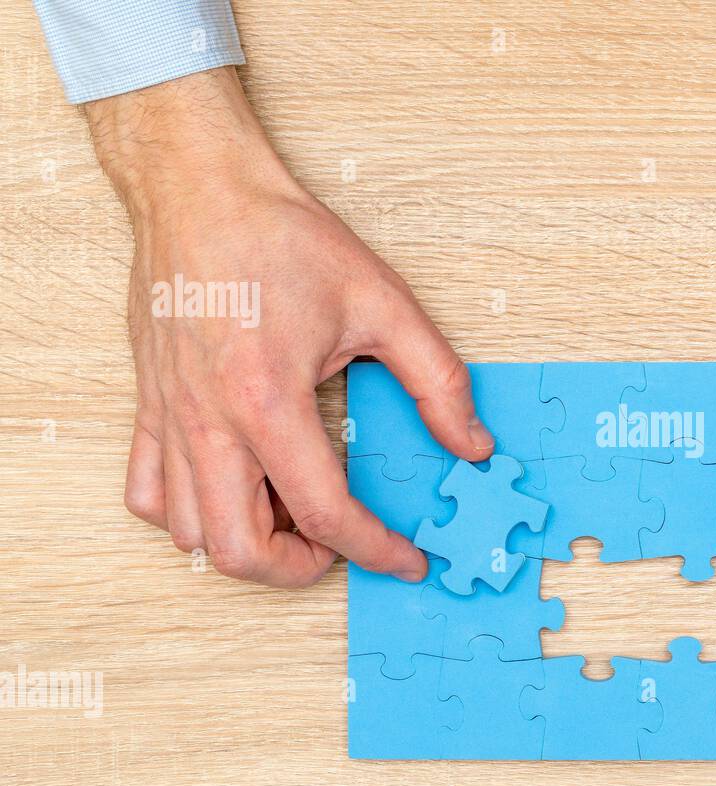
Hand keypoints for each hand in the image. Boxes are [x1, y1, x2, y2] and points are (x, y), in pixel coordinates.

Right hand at [88, 68, 492, 586]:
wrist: (198, 188)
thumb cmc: (281, 238)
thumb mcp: (383, 304)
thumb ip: (437, 381)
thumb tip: (472, 444)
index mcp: (268, 400)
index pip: (325, 513)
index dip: (375, 549)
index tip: (406, 557)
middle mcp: (208, 420)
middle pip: (237, 549)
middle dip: (299, 569)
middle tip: (340, 544)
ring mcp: (169, 417)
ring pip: (187, 532)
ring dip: (245, 542)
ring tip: (292, 512)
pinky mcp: (148, 404)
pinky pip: (146, 492)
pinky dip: (187, 514)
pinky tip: (232, 487)